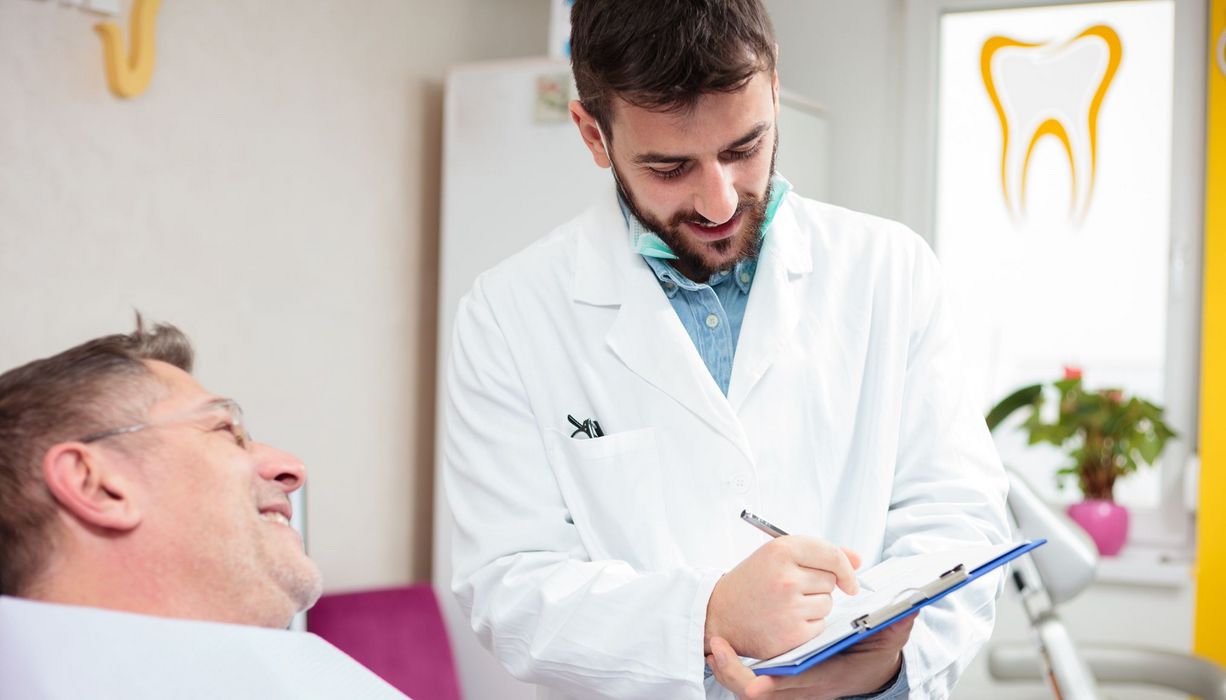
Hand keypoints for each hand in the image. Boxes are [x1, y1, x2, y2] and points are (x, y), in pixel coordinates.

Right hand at [705, 537, 860, 658]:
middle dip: (818, 585)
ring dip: (813, 606)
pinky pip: (820, 626)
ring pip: (827, 604)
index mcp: (781, 550)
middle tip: (790, 588)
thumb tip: (857, 560)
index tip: (849, 579)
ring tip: (785, 604)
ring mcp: (789, 607)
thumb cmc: (751, 582)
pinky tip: (785, 621)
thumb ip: (818, 553)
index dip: (846, 567)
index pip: (832, 554)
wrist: (719, 614)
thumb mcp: (777, 556)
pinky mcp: (791, 633)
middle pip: (831, 581)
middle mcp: (785, 577)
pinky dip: (808, 626)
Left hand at [706, 613, 916, 699]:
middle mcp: (807, 688)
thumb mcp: (887, 639)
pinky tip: (723, 650)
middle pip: (766, 694)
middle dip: (739, 678)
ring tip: (716, 650)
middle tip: (719, 652)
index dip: (777, 687)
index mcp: (830, 678)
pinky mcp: (782, 682)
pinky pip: (753, 682)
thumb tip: (906, 610)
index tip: (756, 683)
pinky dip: (736, 670)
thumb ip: (894, 625)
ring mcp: (792, 688)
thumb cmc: (873, 654)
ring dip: (732, 674)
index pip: (801, 686)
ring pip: (754, 690)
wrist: (868, 671)